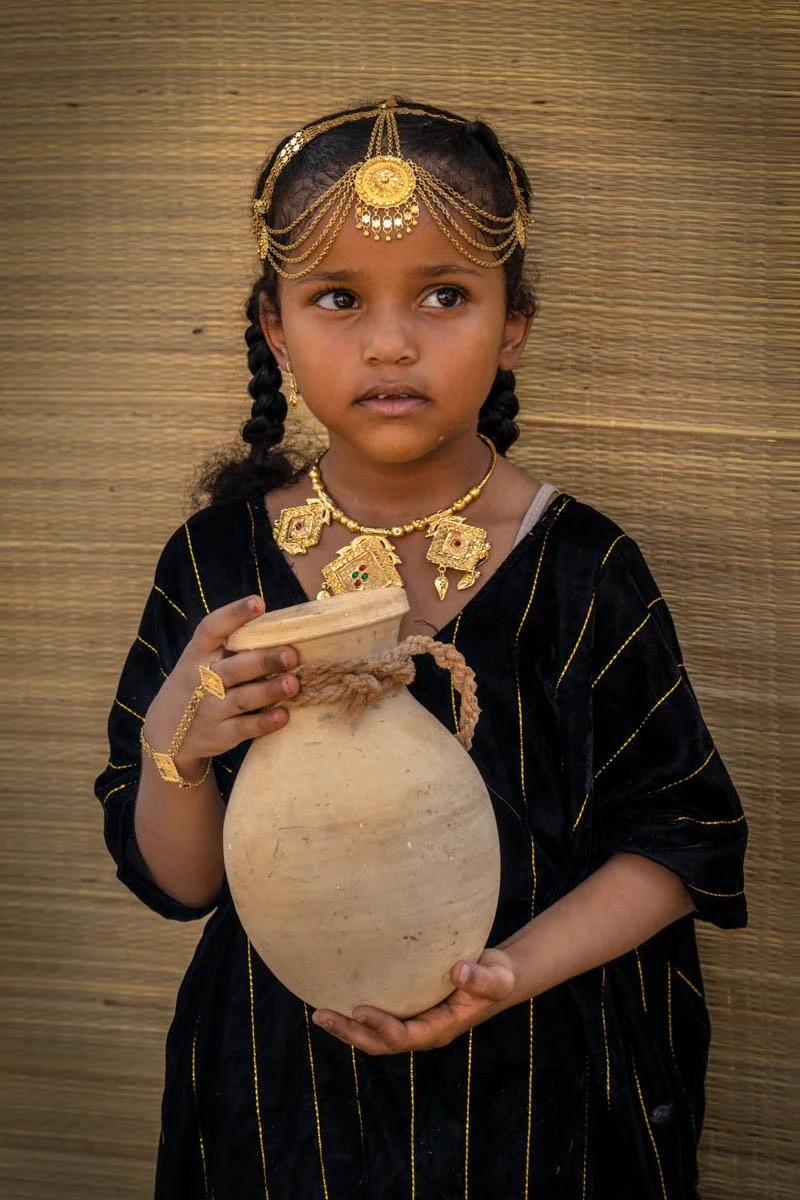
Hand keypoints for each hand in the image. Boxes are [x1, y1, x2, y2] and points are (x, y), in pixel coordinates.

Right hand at [142, 594, 298, 777]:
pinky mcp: (219, 735)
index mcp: (197, 654)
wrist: (166, 734)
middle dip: (264, 660)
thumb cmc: (197, 686)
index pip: (211, 629)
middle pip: (234, 667)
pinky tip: (284, 715)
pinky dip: (264, 722)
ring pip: (243, 698)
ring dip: (270, 690)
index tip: (258, 602)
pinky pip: (244, 728)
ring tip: (294, 683)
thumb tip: (283, 628)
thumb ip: (231, 647)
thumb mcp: (201, 661)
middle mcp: (201, 680)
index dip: (234, 614)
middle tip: (292, 654)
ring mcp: (209, 709)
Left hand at [311, 948, 515, 1054]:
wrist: (497, 977)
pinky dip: (356, 1013)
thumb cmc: (496, 977)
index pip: (405, 1036)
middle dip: (351, 1033)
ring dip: (347, 1027)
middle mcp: (422, 1031)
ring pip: (374, 1034)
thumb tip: (459, 972)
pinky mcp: (407, 1009)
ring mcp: (413, 1022)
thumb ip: (481, 979)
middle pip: (380, 1042)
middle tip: (322, 1016)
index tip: (360, 1009)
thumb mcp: (496, 978)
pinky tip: (336, 996)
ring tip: (319, 1014)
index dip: (382, 1027)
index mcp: (440, 1029)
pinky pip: (378, 1017)